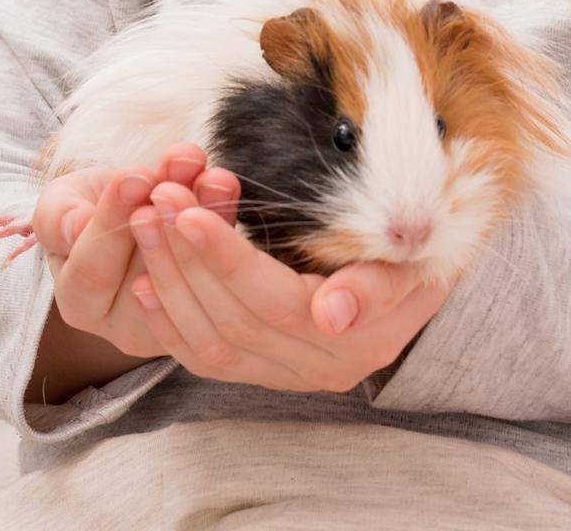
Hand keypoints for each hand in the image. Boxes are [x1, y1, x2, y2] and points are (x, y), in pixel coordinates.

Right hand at [0, 143, 241, 360]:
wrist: (125, 204)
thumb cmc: (83, 207)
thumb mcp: (59, 204)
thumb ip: (57, 217)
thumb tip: (76, 226)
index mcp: (81, 304)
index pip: (92, 271)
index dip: (112, 221)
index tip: (135, 176)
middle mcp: (128, 321)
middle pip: (151, 272)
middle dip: (167, 213)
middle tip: (180, 165)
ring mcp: (175, 312)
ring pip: (193, 267)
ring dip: (204, 212)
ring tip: (209, 172)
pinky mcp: (212, 292)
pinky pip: (221, 261)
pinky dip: (223, 217)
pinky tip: (222, 185)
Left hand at [128, 187, 454, 392]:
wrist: (428, 262)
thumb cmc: (424, 241)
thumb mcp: (419, 252)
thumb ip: (377, 284)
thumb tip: (332, 314)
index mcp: (359, 340)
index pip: (274, 302)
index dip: (226, 259)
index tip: (188, 211)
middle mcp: (321, 368)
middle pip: (235, 320)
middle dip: (186, 257)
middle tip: (157, 197)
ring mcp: (291, 374)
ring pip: (212, 342)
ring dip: (170, 281)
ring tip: (144, 221)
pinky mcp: (266, 370)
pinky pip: (206, 358)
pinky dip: (168, 321)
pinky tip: (142, 281)